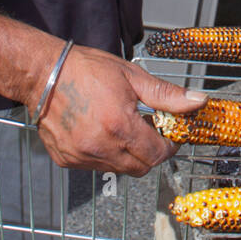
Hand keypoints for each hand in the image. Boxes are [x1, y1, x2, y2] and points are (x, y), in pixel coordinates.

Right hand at [35, 46, 205, 175]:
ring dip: (127, 154)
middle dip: (150, 152)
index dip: (168, 146)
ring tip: (120, 126)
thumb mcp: (132, 77)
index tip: (168, 134)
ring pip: (118, 169)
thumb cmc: (86, 70)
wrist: (43, 73)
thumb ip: (166, 95)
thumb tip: (197, 102)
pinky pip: (95, 166)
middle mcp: (100, 147)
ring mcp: (81, 156)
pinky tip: (99, 131)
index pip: (158, 154)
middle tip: (146, 130)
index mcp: (120, 126)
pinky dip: (104, 154)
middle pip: (141, 167)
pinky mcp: (67, 160)